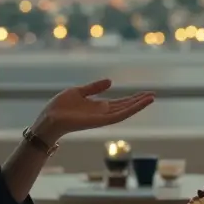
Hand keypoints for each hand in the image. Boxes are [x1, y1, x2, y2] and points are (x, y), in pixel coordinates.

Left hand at [32, 79, 153, 139]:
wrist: (50, 118)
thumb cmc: (60, 107)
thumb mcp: (79, 92)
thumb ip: (94, 88)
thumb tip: (110, 81)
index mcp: (98, 107)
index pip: (119, 103)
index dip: (132, 98)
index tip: (144, 93)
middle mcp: (102, 113)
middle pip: (125, 107)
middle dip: (139, 101)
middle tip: (153, 94)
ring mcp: (102, 118)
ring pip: (125, 111)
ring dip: (138, 105)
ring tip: (151, 97)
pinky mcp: (100, 121)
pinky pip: (118, 116)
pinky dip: (130, 110)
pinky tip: (139, 104)